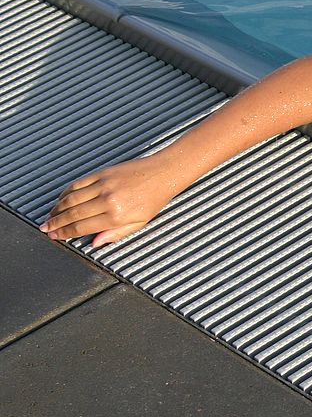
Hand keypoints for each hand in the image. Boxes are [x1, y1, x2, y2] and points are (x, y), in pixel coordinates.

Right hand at [40, 155, 180, 247]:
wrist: (162, 174)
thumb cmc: (153, 200)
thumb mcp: (139, 223)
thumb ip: (115, 234)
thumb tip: (95, 243)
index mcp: (117, 216)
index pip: (83, 227)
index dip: (65, 233)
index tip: (54, 236)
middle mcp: (107, 200)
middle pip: (73, 213)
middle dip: (56, 222)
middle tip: (45, 228)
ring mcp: (102, 185)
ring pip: (71, 198)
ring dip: (57, 208)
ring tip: (50, 216)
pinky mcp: (101, 173)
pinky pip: (77, 184)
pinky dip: (66, 192)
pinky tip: (61, 199)